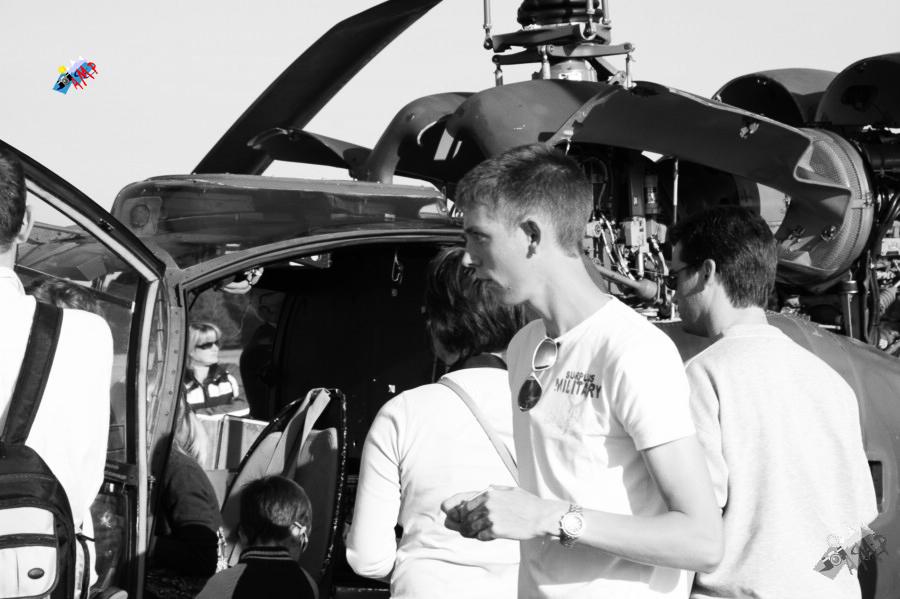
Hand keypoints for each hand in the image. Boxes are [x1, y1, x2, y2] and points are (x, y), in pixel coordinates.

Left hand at [441, 486, 557, 541]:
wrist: (541, 517)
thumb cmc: (528, 504)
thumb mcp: (511, 489)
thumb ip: (497, 489)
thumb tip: (488, 487)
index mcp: (489, 494)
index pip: (465, 505)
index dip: (462, 514)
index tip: (463, 518)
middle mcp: (488, 505)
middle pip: (466, 517)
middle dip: (464, 524)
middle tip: (465, 529)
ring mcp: (491, 517)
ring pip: (470, 527)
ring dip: (470, 532)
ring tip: (474, 534)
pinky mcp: (496, 530)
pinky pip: (481, 536)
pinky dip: (482, 537)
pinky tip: (488, 536)